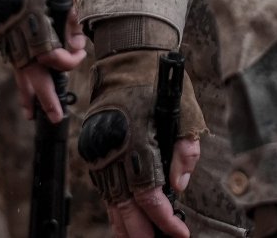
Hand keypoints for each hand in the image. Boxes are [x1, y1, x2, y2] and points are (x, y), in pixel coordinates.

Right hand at [0, 0, 86, 121]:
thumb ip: (70, 20)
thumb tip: (76, 42)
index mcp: (30, 16)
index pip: (49, 54)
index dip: (67, 60)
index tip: (79, 53)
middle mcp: (14, 27)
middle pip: (31, 69)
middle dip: (45, 95)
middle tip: (57, 116)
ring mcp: (4, 29)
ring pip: (17, 68)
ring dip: (28, 93)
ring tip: (34, 114)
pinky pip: (10, 58)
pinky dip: (19, 77)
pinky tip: (24, 92)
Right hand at [77, 49, 205, 237]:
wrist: (126, 57)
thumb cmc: (157, 83)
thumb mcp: (185, 113)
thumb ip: (185, 153)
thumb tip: (178, 187)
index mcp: (137, 138)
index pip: (149, 192)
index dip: (164, 218)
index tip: (179, 232)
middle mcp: (113, 146)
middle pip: (125, 202)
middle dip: (141, 230)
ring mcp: (98, 146)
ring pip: (109, 197)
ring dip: (124, 223)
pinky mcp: (91, 145)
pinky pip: (101, 184)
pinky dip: (112, 204)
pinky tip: (122, 219)